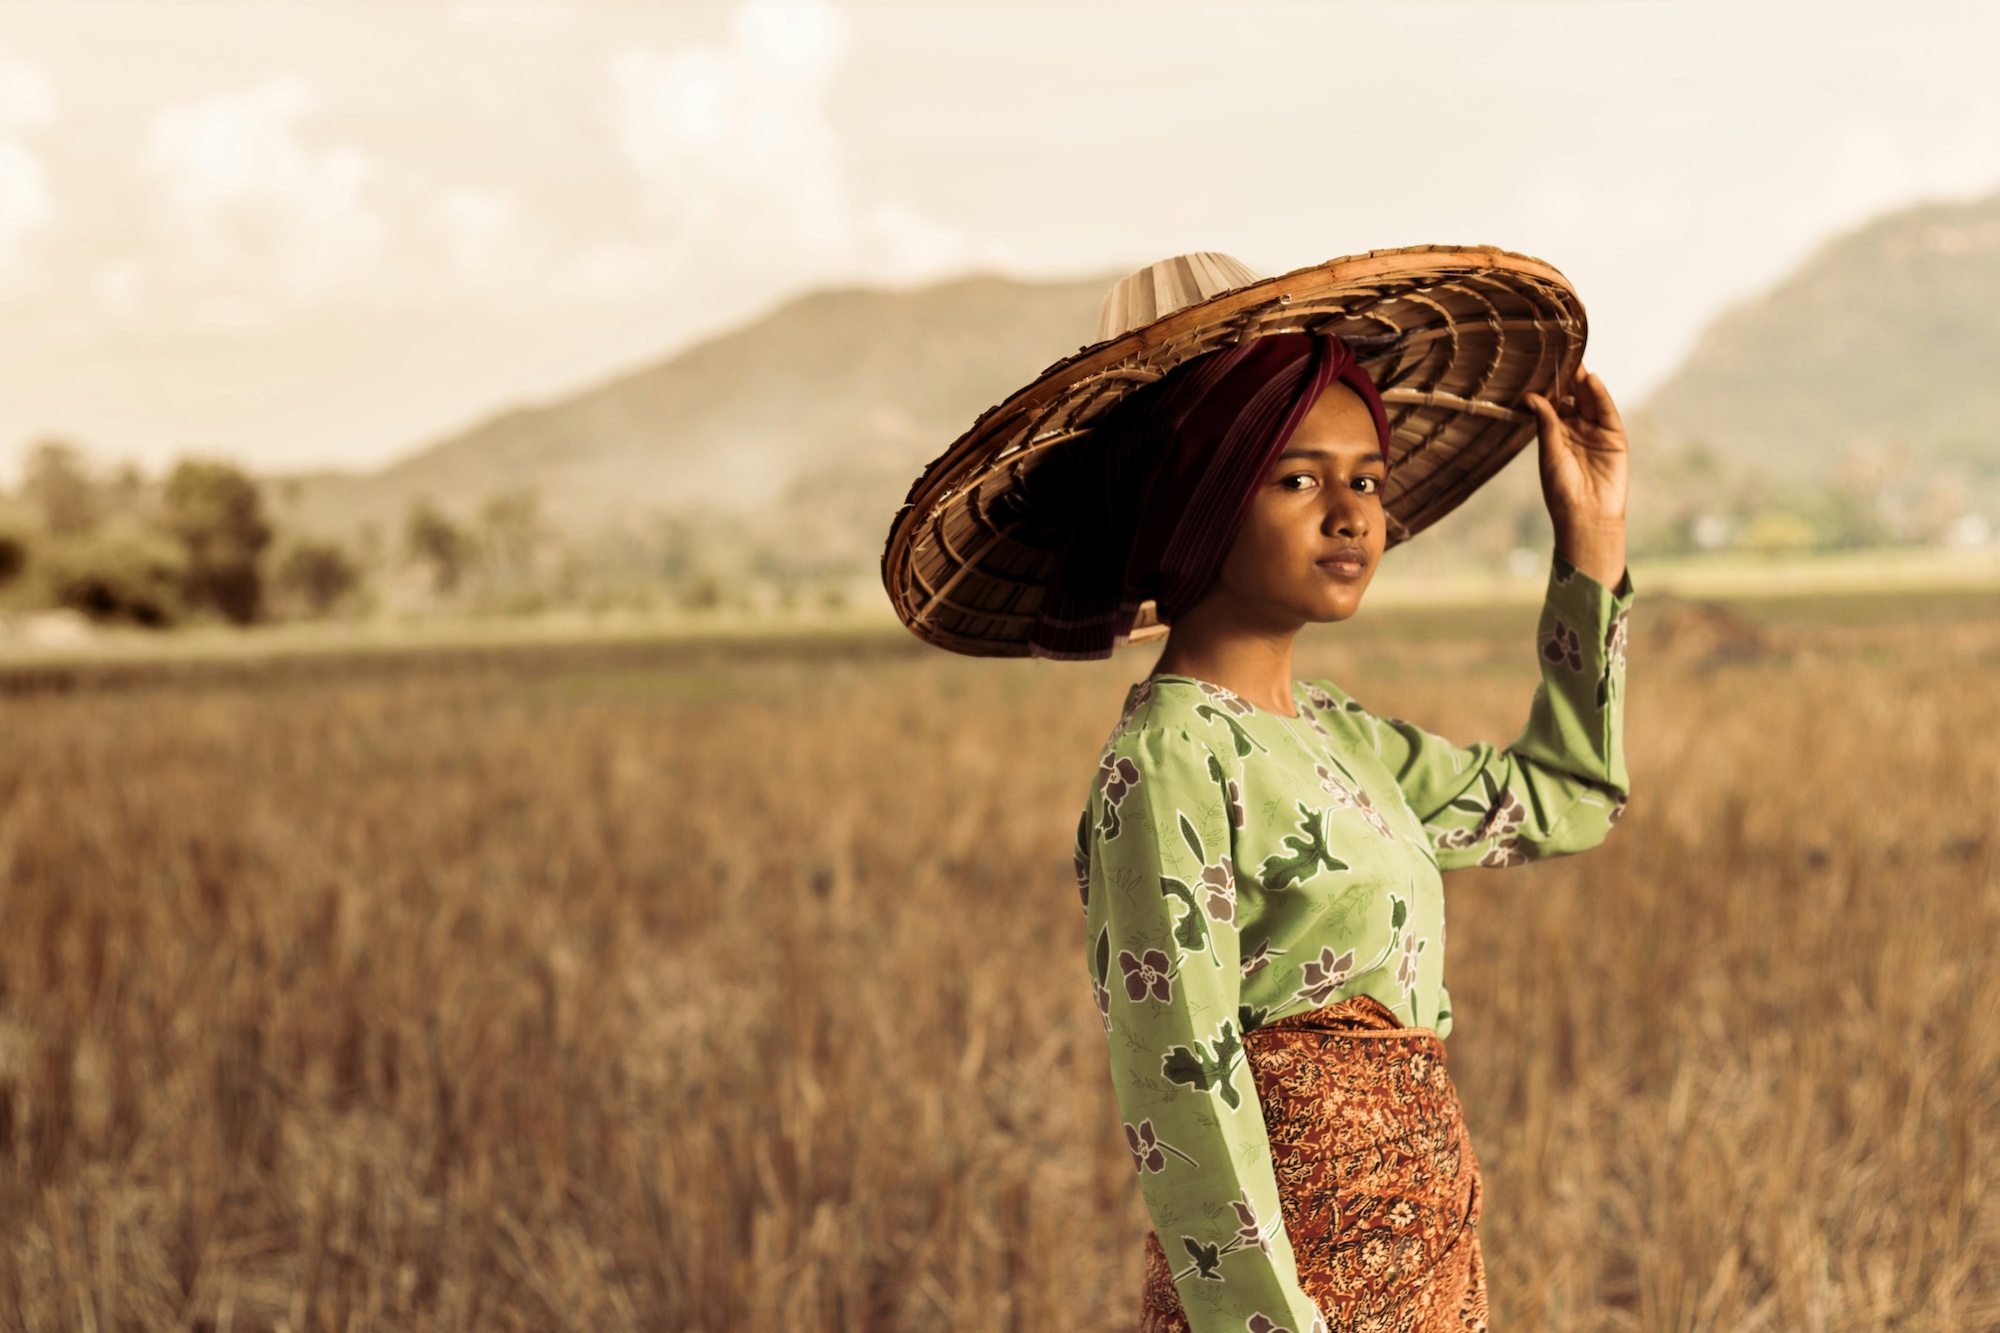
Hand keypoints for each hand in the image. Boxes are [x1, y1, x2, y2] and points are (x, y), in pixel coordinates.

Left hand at [1525, 366, 1627, 588]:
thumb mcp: (1550, 453)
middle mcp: (1576, 430)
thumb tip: (1531, 396)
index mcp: (1556, 435)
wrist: (1586, 516)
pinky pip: (1607, 412)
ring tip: (1575, 363)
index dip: (1549, 387)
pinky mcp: (1615, 438)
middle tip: (1559, 355)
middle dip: (1567, 379)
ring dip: (1583, 383)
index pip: (1553, 404)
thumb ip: (1546, 423)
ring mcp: (1596, 432)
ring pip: (1589, 401)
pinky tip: (1591, 381)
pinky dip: (1600, 396)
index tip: (1540, 365)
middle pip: (1572, 398)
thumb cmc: (1561, 490)